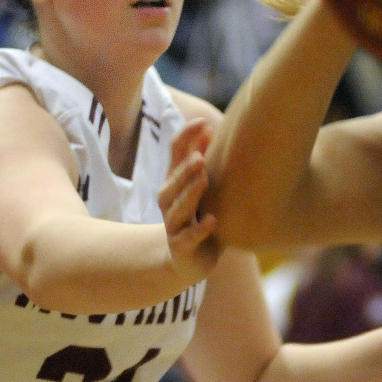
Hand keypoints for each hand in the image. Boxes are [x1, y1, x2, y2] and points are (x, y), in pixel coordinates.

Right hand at [159, 118, 221, 284]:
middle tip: (200, 156)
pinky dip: (200, 230)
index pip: (174, 153)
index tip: (203, 122)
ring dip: (190, 193)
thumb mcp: (198, 186)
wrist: (187, 260)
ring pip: (179, 208)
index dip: (185, 137)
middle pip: (173, 182)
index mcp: (174, 181)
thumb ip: (199, 158)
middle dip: (185, 169)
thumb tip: (208, 126)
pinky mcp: (181, 247)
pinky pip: (188, 238)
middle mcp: (169, 201)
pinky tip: (212, 221)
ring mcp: (174, 225)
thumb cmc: (197, 216)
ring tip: (204, 180)